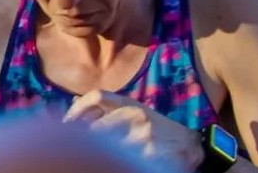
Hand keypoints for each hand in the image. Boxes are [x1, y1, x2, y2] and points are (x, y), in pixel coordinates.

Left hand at [64, 90, 201, 170]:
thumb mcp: (135, 110)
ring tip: (89, 156)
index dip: (76, 109)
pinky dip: (114, 160)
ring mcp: (144, 138)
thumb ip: (107, 106)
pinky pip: (123, 160)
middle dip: (83, 137)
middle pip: (97, 125)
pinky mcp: (151, 157)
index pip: (97, 97)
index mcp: (131, 104)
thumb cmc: (159, 127)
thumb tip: (74, 103)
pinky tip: (113, 162)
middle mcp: (137, 117)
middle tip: (71, 145)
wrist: (193, 146)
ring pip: (107, 145)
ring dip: (96, 152)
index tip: (64, 123)